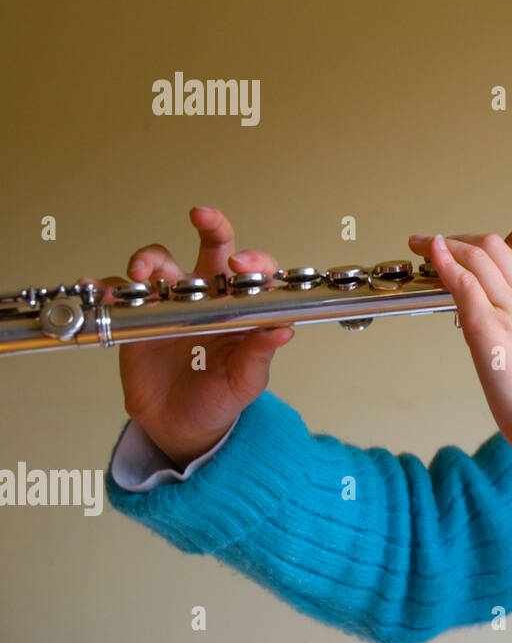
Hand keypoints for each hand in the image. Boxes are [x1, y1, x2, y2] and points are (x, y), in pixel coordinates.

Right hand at [87, 207, 294, 468]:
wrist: (181, 427)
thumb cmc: (221, 399)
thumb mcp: (245, 381)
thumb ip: (259, 354)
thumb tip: (284, 330)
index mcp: (241, 309)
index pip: (253, 272)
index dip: (251, 260)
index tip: (240, 264)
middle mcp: (209, 297)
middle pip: (212, 247)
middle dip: (210, 225)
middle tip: (201, 216)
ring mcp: (172, 303)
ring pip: (161, 264)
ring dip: (149, 260)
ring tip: (139, 275)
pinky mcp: (138, 317)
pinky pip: (120, 294)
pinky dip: (107, 287)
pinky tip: (97, 287)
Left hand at [408, 228, 511, 458]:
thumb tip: (500, 327)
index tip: (501, 241)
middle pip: (500, 246)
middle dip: (466, 238)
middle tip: (444, 242)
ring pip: (478, 256)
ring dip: (446, 245)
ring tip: (424, 245)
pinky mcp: (489, 328)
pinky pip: (464, 283)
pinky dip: (444, 263)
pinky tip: (430, 255)